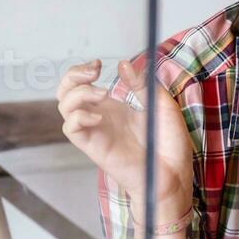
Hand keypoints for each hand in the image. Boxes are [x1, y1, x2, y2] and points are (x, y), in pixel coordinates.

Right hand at [57, 58, 192, 208]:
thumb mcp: (162, 105)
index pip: (82, 85)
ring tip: (103, 93)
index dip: (82, 70)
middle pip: (65, 93)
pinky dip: (79, 117)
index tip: (99, 64)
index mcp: (114, 108)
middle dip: (73, 76)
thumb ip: (143, 84)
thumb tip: (124, 64)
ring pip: (64, 108)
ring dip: (78, 93)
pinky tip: (100, 117)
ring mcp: (96, 132)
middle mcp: (101, 118)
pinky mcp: (95, 147)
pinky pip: (71, 129)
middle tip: (94, 72)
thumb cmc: (170, 146)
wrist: (174, 174)